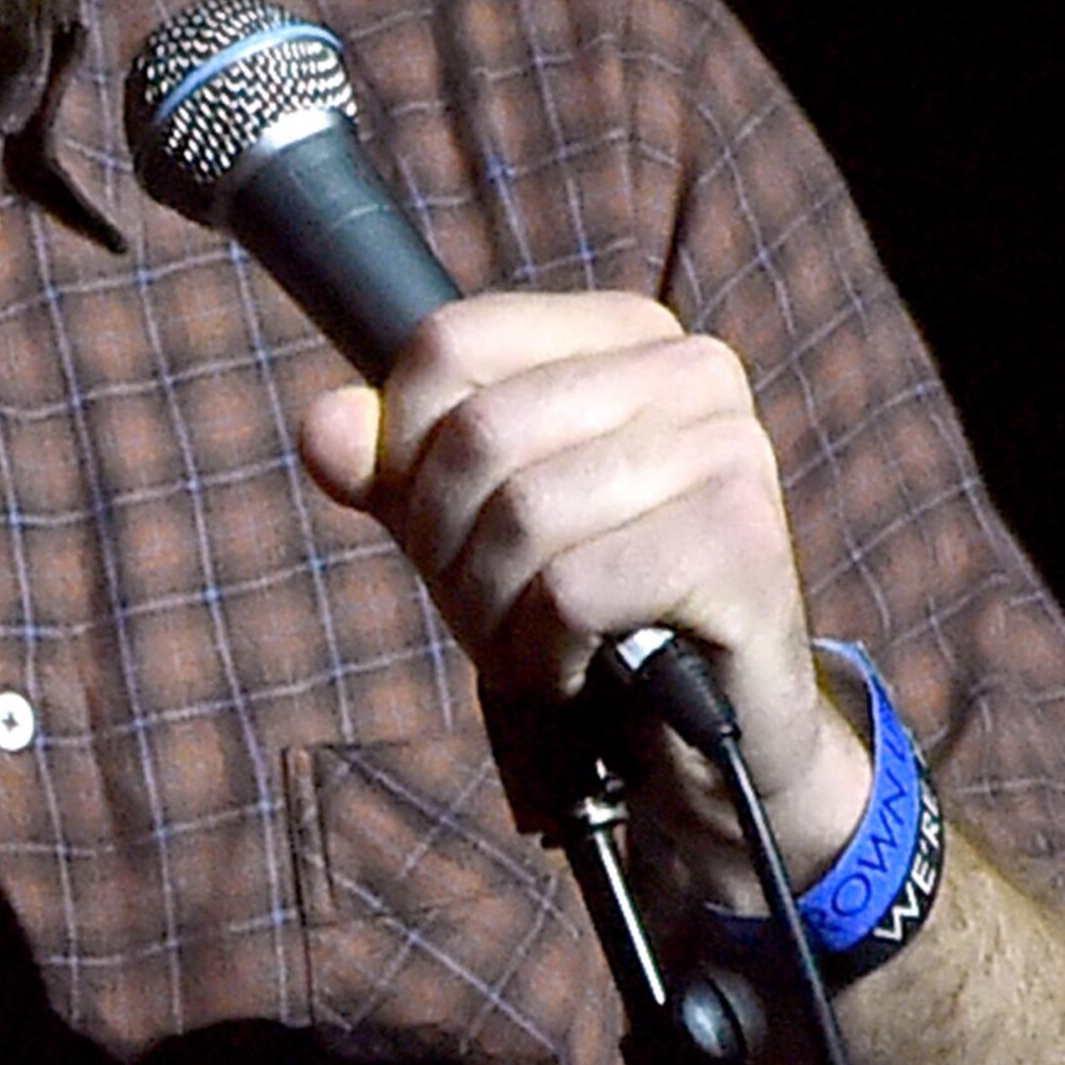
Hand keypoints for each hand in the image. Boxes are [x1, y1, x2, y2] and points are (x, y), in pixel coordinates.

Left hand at [293, 291, 870, 882]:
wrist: (705, 732)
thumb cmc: (585, 610)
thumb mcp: (468, 527)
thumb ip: (392, 468)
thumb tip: (325, 428)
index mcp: (626, 333)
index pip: (450, 345)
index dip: (405, 452)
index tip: (444, 528)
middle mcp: (691, 371)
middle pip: (479, 433)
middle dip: (448, 547)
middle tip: (488, 609)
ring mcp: (728, 450)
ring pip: (523, 515)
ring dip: (495, 612)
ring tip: (534, 642)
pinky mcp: (739, 544)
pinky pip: (572, 590)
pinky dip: (546, 652)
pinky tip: (580, 668)